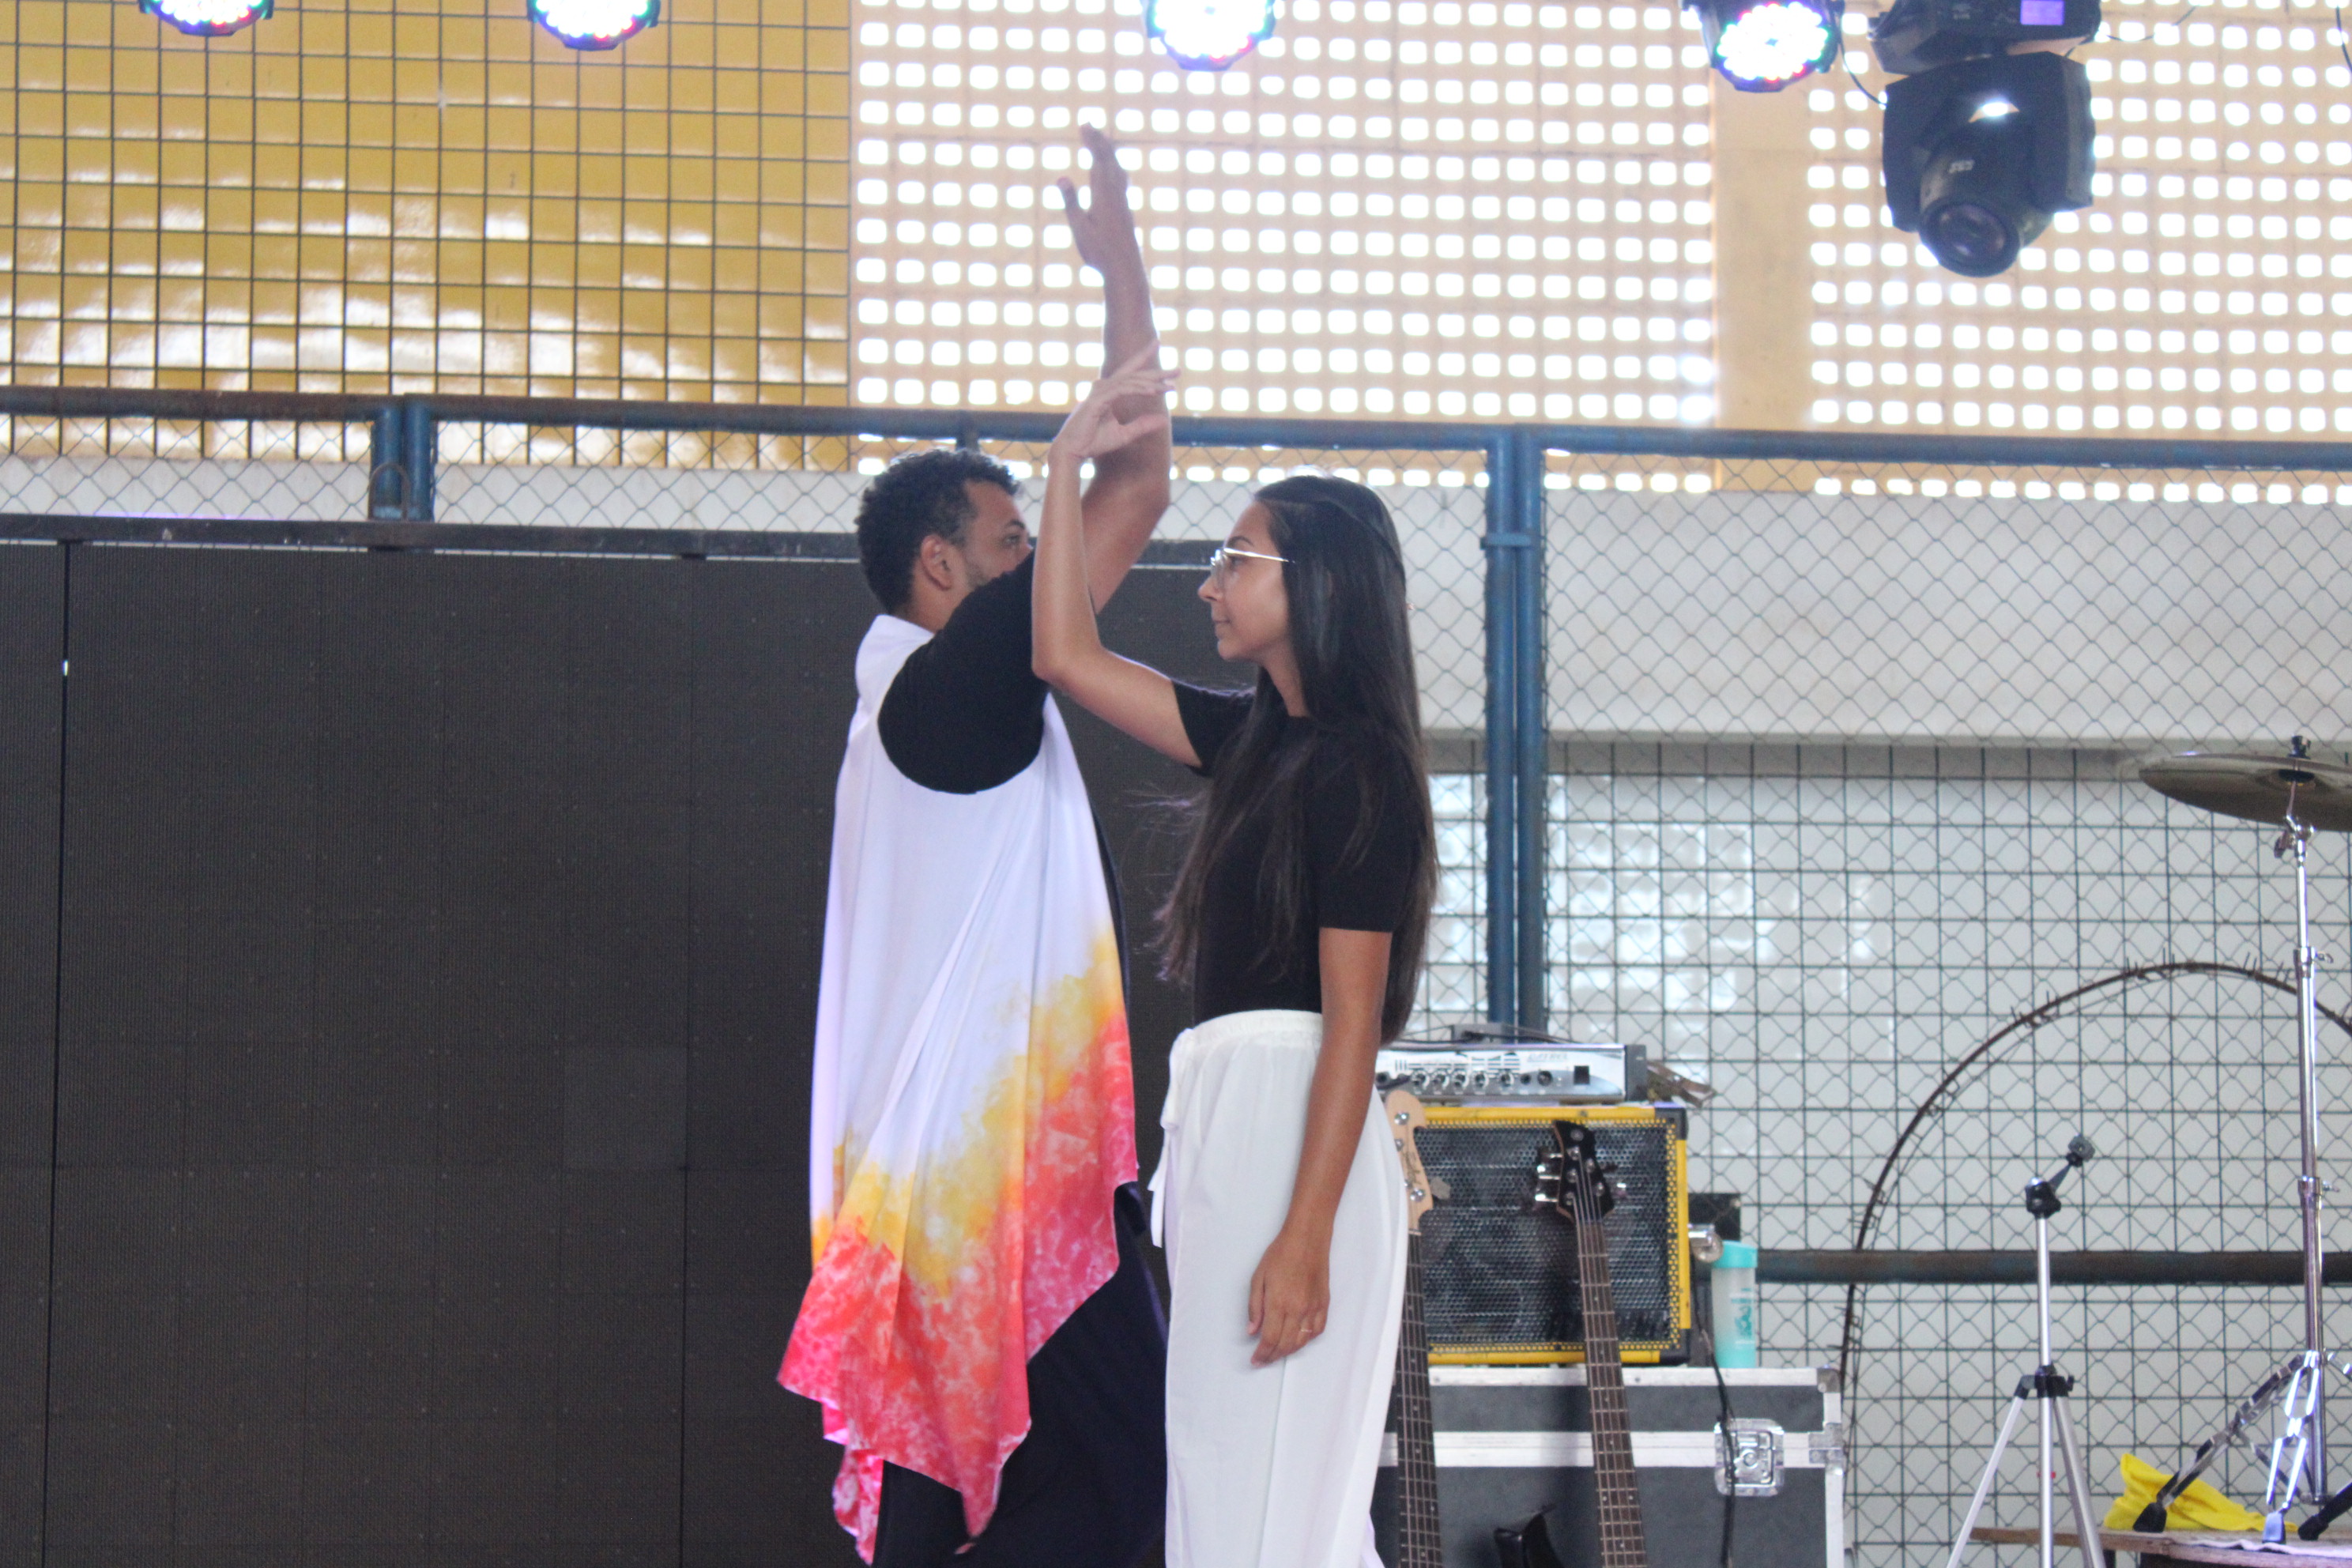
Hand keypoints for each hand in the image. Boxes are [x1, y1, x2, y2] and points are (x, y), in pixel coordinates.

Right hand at [1050, 344, 1174, 464]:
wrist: (1073, 451)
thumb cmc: (1093, 442)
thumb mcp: (1125, 434)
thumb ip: (1143, 426)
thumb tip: (1164, 420)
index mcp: (1109, 391)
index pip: (1130, 372)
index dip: (1144, 357)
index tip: (1158, 343)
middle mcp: (1104, 387)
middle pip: (1135, 375)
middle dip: (1157, 373)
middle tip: (1178, 370)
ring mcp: (1100, 392)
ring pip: (1131, 382)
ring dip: (1151, 383)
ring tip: (1170, 387)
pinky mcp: (1097, 400)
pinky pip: (1122, 390)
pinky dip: (1138, 390)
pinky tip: (1153, 391)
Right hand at [1056, 124, 1142, 277]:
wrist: (1126, 270)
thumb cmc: (1100, 252)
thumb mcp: (1080, 228)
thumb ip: (1071, 201)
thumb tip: (1062, 177)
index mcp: (1104, 195)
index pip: (1099, 160)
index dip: (1092, 142)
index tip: (1084, 126)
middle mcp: (1116, 195)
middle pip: (1109, 161)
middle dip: (1099, 141)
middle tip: (1089, 125)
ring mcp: (1122, 202)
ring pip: (1117, 170)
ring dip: (1108, 153)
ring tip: (1101, 141)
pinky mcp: (1125, 210)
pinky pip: (1121, 181)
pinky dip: (1115, 167)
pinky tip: (1115, 170)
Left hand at [1247, 1225, 1331, 1366]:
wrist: (1307, 1239)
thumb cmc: (1281, 1254)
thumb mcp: (1258, 1277)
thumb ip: (1254, 1307)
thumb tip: (1252, 1331)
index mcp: (1278, 1302)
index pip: (1269, 1338)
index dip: (1262, 1354)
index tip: (1255, 1360)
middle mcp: (1297, 1309)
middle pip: (1285, 1344)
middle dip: (1273, 1356)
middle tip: (1264, 1359)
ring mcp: (1313, 1308)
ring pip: (1302, 1341)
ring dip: (1289, 1351)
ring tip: (1278, 1352)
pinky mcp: (1324, 1304)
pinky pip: (1317, 1330)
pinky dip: (1307, 1340)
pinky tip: (1298, 1340)